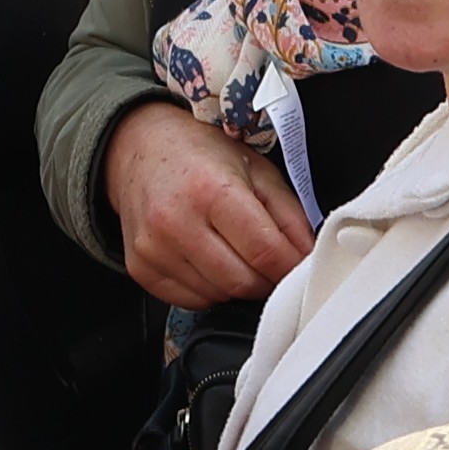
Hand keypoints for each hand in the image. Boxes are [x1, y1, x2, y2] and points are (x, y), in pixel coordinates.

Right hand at [101, 95, 314, 304]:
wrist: (141, 148)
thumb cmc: (199, 155)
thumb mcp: (256, 170)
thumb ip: (289, 215)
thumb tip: (307, 255)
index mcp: (211, 190)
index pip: (266, 252)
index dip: (291, 266)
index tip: (299, 265)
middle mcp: (176, 221)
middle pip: (243, 281)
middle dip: (266, 278)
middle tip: (268, 259)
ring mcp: (154, 248)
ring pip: (218, 295)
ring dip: (237, 283)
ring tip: (233, 251)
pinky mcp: (140, 267)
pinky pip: (190, 300)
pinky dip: (209, 289)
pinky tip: (207, 259)